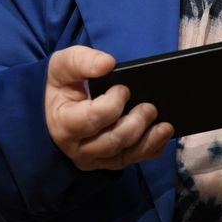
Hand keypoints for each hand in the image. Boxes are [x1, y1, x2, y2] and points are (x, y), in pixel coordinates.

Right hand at [45, 45, 173, 171]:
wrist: (55, 106)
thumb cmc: (62, 84)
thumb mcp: (63, 65)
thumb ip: (83, 61)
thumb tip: (107, 64)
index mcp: (64, 122)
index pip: (91, 119)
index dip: (112, 105)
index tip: (123, 89)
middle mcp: (77, 147)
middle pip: (111, 142)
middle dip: (135, 125)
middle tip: (150, 107)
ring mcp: (93, 158)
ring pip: (123, 157)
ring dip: (147, 141)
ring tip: (166, 126)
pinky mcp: (107, 161)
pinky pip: (131, 161)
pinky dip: (150, 150)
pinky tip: (162, 137)